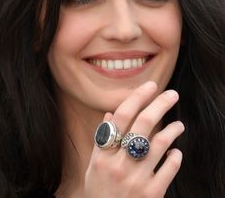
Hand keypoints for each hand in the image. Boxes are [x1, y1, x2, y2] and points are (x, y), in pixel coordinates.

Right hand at [85, 81, 183, 197]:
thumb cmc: (100, 191)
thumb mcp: (94, 165)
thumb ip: (102, 139)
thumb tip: (110, 114)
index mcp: (103, 155)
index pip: (121, 117)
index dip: (137, 98)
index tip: (151, 85)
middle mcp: (119, 165)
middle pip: (144, 124)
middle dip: (160, 104)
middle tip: (172, 94)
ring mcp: (136, 180)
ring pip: (160, 143)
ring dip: (173, 129)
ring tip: (178, 124)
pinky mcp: (152, 194)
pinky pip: (169, 168)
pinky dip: (175, 155)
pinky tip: (175, 150)